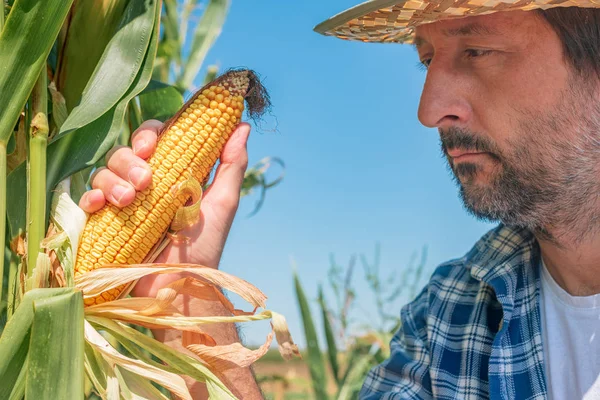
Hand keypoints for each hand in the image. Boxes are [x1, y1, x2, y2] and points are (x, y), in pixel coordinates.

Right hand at [78, 118, 251, 296]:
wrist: (178, 289)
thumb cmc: (204, 248)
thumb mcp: (222, 204)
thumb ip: (232, 165)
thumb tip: (241, 125)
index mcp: (174, 175)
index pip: (157, 138)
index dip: (150, 134)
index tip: (151, 145)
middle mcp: (147, 185)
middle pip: (127, 152)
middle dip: (130, 160)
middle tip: (145, 181)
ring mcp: (124, 203)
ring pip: (105, 172)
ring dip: (113, 180)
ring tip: (128, 201)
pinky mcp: (105, 223)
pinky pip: (89, 200)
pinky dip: (90, 198)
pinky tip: (99, 206)